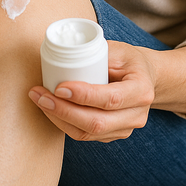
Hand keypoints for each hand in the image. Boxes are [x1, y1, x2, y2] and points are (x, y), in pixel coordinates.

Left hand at [28, 41, 155, 141]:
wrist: (146, 78)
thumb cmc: (129, 60)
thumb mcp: (118, 49)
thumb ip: (97, 53)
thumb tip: (64, 56)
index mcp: (141, 90)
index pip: (111, 99)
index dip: (83, 96)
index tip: (59, 87)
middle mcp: (136, 115)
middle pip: (97, 122)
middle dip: (64, 111)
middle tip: (41, 96)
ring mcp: (125, 128)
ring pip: (88, 133)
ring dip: (59, 118)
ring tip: (40, 100)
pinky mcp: (113, 135)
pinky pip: (85, 136)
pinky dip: (64, 123)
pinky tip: (50, 109)